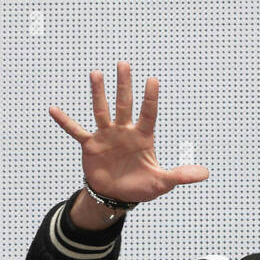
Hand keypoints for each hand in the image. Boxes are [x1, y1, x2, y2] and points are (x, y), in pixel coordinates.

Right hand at [49, 61, 209, 203]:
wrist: (116, 195)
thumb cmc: (140, 186)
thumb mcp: (162, 182)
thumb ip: (181, 175)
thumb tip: (205, 173)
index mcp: (143, 137)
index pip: (148, 114)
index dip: (150, 98)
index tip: (153, 80)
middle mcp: (124, 131)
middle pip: (124, 104)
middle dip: (124, 85)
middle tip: (124, 63)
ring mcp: (106, 136)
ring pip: (102, 110)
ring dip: (98, 93)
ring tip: (96, 73)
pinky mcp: (90, 145)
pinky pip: (76, 131)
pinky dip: (65, 121)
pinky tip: (53, 109)